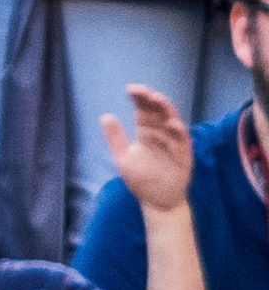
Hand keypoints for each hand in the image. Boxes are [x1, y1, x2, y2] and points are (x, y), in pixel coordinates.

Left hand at [107, 79, 199, 213]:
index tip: (130, 89)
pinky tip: (171, 123)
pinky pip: (182, 141)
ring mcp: (174, 144)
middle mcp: (161, 134)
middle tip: (142, 90)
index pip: (144, 111)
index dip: (139, 99)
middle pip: (158, 112)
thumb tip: (105, 115)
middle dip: (152, 100)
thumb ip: (115, 138)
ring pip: (172, 122)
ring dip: (166, 110)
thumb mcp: (123, 157)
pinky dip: (178, 132)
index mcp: (146, 132)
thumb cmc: (141, 178)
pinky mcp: (184, 156)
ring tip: (157, 99)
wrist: (157, 200)